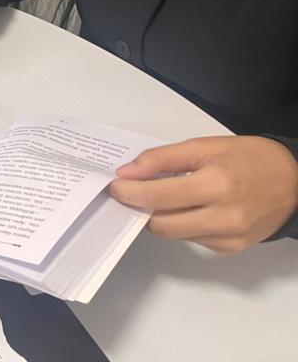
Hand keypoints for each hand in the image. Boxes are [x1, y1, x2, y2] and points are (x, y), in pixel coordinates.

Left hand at [109, 136, 297, 252]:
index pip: (157, 196)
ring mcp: (229, 237)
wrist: (295, 183)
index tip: (114, 186)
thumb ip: (162, 159)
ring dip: (160, 217)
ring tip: (160, 197)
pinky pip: (193, 239)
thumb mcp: (204, 146)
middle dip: (140, 208)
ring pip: (174, 234)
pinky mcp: (232, 248)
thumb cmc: (250, 159)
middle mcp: (224, 217)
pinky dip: (183, 224)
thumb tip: (127, 173)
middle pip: (161, 223)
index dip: (129, 192)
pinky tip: (189, 208)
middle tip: (131, 192)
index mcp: (216, 184)